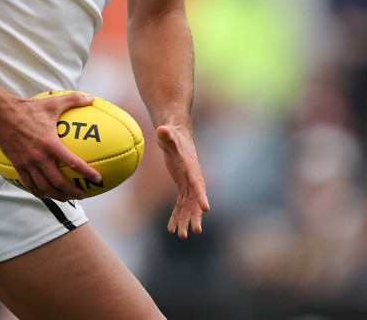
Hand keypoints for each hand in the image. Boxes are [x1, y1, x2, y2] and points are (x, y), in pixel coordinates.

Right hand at [0, 92, 101, 201]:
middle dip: (72, 191)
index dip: (87, 172)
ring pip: (43, 186)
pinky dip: (37, 191)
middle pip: (58, 181)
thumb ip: (73, 100)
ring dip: (56, 195)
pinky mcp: (17, 164)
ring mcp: (27, 162)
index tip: (97, 179)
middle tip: (82, 195)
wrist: (1, 113)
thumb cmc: (28, 108)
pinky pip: (28, 183)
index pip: (73, 162)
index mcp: (50, 143)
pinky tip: (43, 194)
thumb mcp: (53, 103)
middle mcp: (39, 156)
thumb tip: (91, 98)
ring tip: (65, 198)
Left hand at [156, 124, 209, 238]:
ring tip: (182, 236)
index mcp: (191, 165)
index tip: (206, 208)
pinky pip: (181, 203)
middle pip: (195, 198)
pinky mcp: (182, 184)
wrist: (174, 132)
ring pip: (189, 205)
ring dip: (185, 220)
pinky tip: (171, 229)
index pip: (198, 181)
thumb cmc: (171, 131)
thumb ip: (165, 133)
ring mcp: (188, 182)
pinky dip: (177, 215)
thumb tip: (161, 129)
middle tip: (195, 231)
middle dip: (195, 215)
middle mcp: (193, 176)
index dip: (201, 195)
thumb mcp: (167, 132)